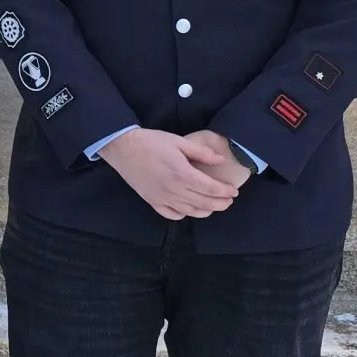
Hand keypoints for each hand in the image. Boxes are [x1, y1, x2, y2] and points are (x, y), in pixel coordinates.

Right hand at [98, 128, 239, 220]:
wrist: (123, 147)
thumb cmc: (151, 142)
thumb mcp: (179, 141)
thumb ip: (201, 152)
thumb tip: (220, 159)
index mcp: (183, 174)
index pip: (212, 189)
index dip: (225, 191)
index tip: (234, 191)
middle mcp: (175, 190)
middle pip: (204, 203)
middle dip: (220, 203)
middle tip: (229, 200)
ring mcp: (163, 198)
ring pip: (190, 211)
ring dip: (206, 211)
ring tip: (213, 206)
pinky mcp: (152, 201)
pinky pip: (171, 214)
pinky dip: (183, 214)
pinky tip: (188, 209)